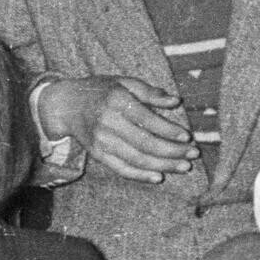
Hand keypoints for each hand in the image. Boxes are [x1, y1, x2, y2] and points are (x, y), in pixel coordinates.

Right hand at [40, 76, 196, 180]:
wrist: (66, 105)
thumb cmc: (100, 90)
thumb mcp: (124, 82)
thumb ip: (150, 92)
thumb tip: (175, 101)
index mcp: (117, 100)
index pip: (148, 120)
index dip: (169, 130)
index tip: (187, 136)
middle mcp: (108, 122)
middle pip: (145, 143)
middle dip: (172, 152)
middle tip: (193, 155)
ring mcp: (101, 141)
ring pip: (136, 159)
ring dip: (163, 166)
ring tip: (184, 167)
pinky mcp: (97, 154)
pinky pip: (121, 169)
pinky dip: (141, 175)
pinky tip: (158, 177)